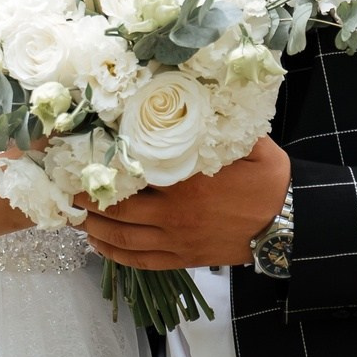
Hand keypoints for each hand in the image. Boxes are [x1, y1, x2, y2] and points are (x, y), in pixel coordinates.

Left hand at [78, 137, 289, 269]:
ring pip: (123, 238)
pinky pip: (140, 261)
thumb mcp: (249, 144)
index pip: (133, 173)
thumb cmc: (269, 182)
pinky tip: (99, 246)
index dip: (103, 167)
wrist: (289, 225)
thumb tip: (199, 94)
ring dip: (93, 229)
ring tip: (74, 217)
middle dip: (88, 201)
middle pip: (118, 210)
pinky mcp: (183, 259)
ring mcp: (177, 240)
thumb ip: (219, 124)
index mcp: (186, 181)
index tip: (81, 157)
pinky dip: (115, 255)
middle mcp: (175, 213)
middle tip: (67, 188)